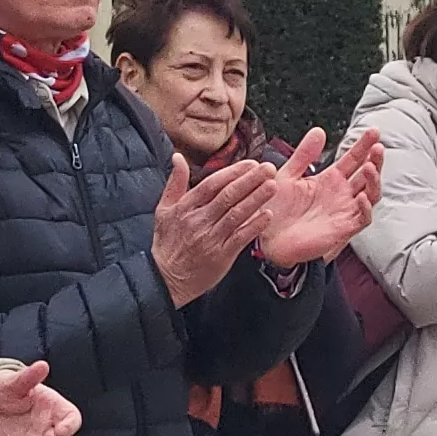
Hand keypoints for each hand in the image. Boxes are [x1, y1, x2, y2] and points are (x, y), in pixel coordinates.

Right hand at [153, 156, 280, 302]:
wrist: (166, 279)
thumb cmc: (167, 244)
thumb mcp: (164, 210)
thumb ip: (175, 182)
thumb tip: (178, 156)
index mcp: (186, 207)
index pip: (212, 184)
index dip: (233, 172)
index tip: (251, 164)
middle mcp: (198, 221)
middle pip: (227, 196)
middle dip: (250, 181)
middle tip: (268, 169)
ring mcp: (210, 239)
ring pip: (236, 215)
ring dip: (256, 199)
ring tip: (272, 186)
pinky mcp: (221, 256)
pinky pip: (240, 238)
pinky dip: (254, 226)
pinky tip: (268, 216)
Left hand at [252, 127, 383, 266]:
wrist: (266, 238)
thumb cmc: (276, 209)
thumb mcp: (287, 175)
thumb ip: (303, 154)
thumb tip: (319, 130)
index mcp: (330, 180)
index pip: (354, 159)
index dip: (364, 145)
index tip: (373, 131)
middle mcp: (342, 194)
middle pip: (368, 174)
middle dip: (375, 160)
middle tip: (377, 146)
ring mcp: (344, 211)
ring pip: (371, 194)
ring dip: (374, 180)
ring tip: (370, 167)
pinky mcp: (343, 229)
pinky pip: (362, 218)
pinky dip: (365, 208)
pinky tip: (362, 196)